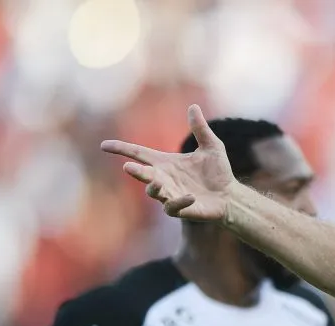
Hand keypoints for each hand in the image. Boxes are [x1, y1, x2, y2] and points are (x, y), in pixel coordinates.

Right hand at [100, 104, 237, 221]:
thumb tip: (193, 106)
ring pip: (154, 192)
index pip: (139, 153)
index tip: (104, 145)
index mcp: (166, 162)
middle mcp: (164, 178)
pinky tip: (190, 197)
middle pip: (144, 174)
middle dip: (136, 171)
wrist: (230, 196)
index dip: (122, 148)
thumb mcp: (211, 146)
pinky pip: (173, 207)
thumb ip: (200, 129)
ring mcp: (171, 195)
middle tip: (128, 167)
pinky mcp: (181, 209)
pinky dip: (179, 202)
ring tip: (156, 182)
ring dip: (154, 187)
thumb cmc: (218, 171)